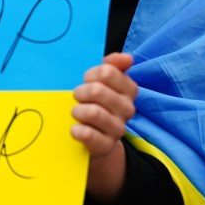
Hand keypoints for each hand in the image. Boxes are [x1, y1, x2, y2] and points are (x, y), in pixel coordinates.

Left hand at [72, 52, 137, 203]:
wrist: (95, 139)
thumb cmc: (96, 103)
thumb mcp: (102, 82)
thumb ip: (112, 66)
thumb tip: (127, 58)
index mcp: (129, 90)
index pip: (107, 72)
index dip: (91, 75)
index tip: (86, 80)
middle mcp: (127, 109)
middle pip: (97, 91)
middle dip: (81, 92)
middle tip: (77, 97)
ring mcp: (118, 128)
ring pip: (93, 112)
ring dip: (78, 111)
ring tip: (76, 113)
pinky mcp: (106, 146)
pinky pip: (89, 135)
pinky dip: (78, 131)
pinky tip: (75, 129)